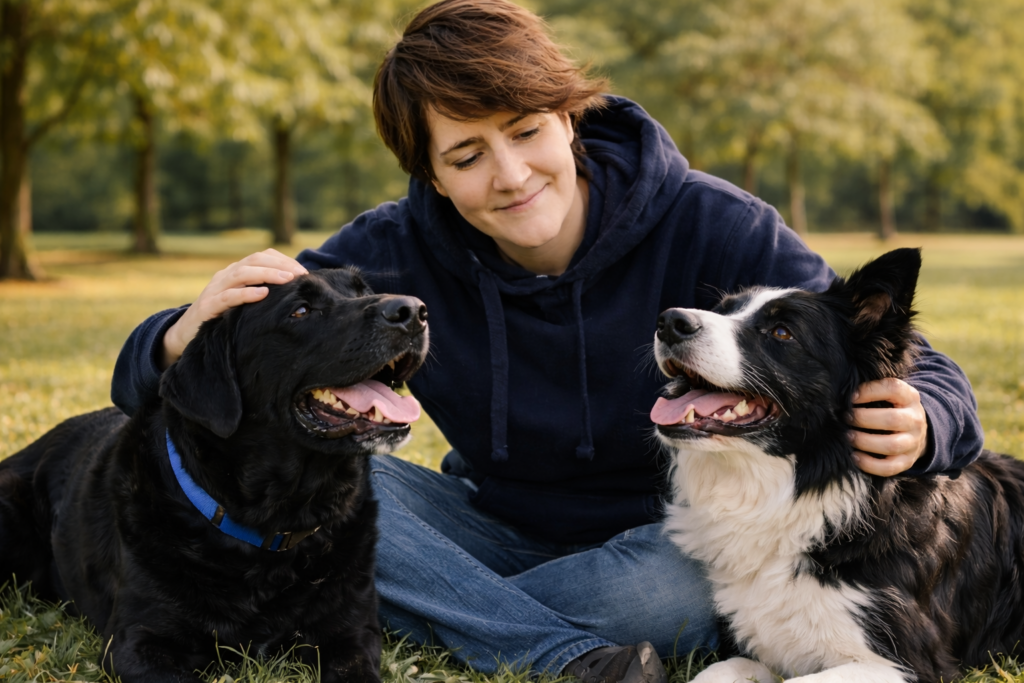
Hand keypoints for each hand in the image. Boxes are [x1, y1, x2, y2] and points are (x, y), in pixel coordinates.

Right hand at [160, 249, 307, 368]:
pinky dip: (246, 294)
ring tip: (287, 280)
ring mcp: (215, 289)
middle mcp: (225, 276)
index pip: (262, 257)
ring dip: (267, 274)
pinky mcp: (207, 306)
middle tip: (300, 275)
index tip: (303, 272)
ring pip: (241, 274)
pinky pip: (227, 296)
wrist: (187, 334)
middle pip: (254, 261)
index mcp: (235, 272)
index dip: (283, 260)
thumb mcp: (244, 302)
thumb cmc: (223, 317)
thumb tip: (295, 294)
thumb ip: (262, 294)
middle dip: (279, 265)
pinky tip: (262, 294)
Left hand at [847, 378, 928, 476]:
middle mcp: (915, 420)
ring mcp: (913, 442)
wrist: (915, 430)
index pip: (893, 389)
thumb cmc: (891, 407)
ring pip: (891, 445)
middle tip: (845, 417)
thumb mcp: (888, 394)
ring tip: (847, 436)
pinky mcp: (907, 461)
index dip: (870, 391)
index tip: (850, 397)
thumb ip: (871, 391)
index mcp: (910, 397)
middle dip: (863, 419)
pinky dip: (869, 464)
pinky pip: (890, 467)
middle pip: (892, 419)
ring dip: (865, 441)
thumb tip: (842, 394)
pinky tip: (854, 456)